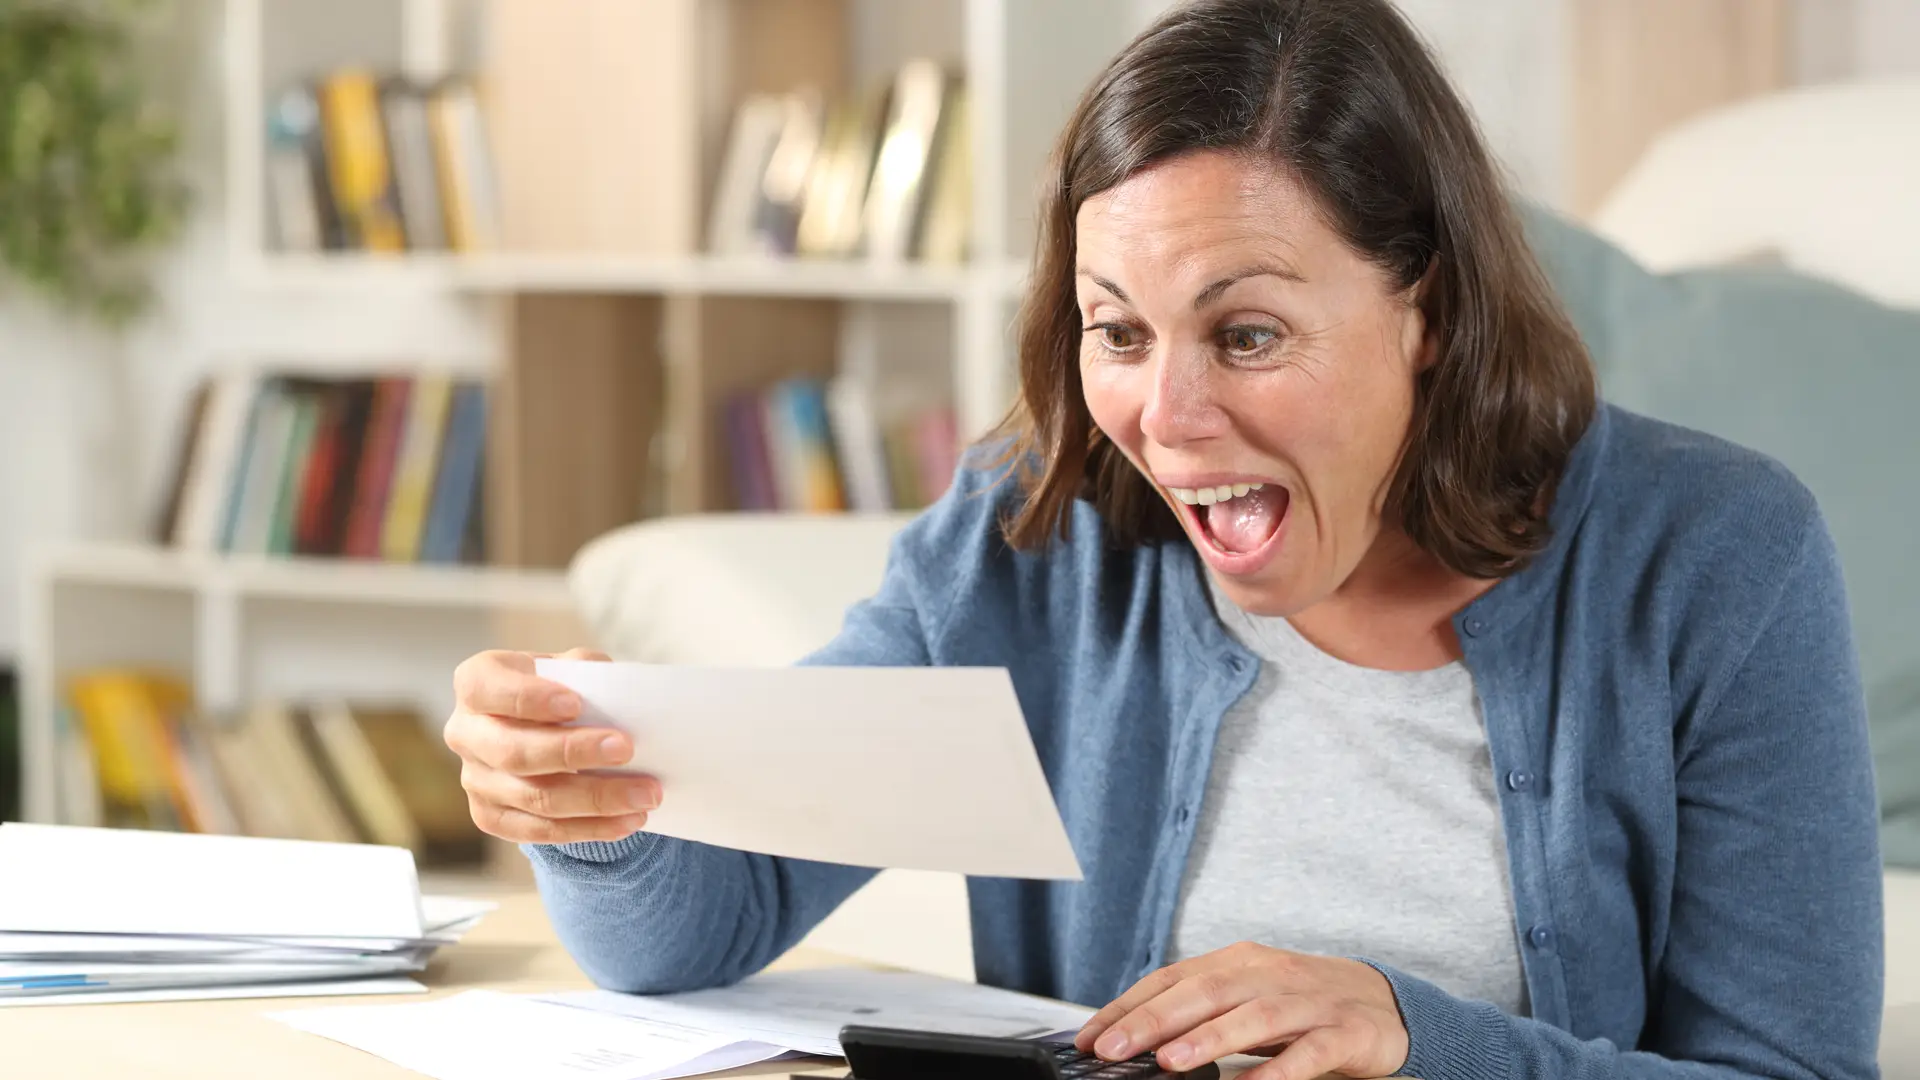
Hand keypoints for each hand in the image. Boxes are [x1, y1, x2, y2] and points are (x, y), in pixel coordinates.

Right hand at [444, 647, 659, 844]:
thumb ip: (587, 672)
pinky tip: (626, 821)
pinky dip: (588, 828)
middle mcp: (465, 733)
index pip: (488, 690)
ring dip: (596, 799)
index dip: (528, 699)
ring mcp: (474, 779)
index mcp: (477, 683)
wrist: (547, 729)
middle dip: (573, 753)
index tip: (575, 705)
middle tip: (626, 749)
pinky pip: (539, 831)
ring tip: (645, 795)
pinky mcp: (490, 816)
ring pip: (534, 798)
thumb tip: (618, 694)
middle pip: (513, 753)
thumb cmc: (561, 689)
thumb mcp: (571, 668)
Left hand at [1074, 943, 1408, 1079]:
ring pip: (1255, 1016)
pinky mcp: (1345, 1031)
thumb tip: (1137, 1038)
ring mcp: (1309, 1002)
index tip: (1088, 1039)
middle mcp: (1269, 975)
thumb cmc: (1303, 1002)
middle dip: (1153, 1021)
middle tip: (1113, 1049)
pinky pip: (1310, 1051)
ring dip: (1210, 1038)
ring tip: (1171, 1060)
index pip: (1172, 978)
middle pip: (1206, 992)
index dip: (1127, 1006)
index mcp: (1238, 963)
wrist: (1386, 1002)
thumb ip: (1201, 1012)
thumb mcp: (1247, 998)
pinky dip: (1280, 1068)